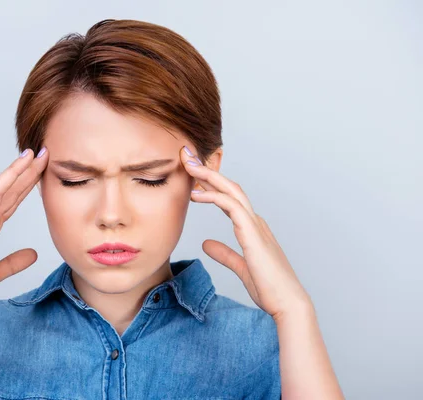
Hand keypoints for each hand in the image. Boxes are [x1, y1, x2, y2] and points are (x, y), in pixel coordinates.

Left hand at [180, 146, 311, 320]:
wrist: (287, 305)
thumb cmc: (270, 288)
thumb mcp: (240, 267)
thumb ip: (224, 253)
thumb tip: (206, 244)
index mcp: (253, 228)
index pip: (229, 198)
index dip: (210, 184)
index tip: (191, 175)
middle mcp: (256, 222)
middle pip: (230, 187)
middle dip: (208, 171)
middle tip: (187, 157)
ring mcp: (256, 226)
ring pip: (231, 191)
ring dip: (209, 177)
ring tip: (188, 166)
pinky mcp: (254, 235)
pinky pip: (233, 208)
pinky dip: (214, 197)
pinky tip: (197, 195)